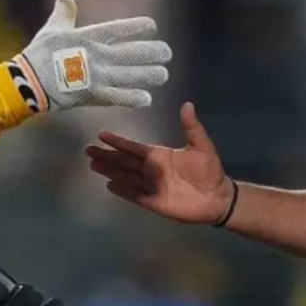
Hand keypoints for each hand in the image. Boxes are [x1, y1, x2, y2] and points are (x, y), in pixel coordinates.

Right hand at [18, 0, 171, 110]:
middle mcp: (97, 55)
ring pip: (131, 75)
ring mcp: (97, 76)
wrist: (27, 82)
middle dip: (152, 52)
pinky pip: (118, 97)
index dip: (138, 26)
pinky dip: (133, 98)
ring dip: (149, 75)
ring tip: (163, 75)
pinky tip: (148, 99)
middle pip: (132, 52)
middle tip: (167, 53)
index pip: (119, 29)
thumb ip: (64, 13)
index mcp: (89, 37)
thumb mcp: (52, 29)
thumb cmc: (39, 54)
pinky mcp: (93, 95)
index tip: (152, 25)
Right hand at [87, 102, 234, 223]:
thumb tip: (188, 104)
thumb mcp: (201, 145)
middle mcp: (151, 169)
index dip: (118, 142)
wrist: (217, 196)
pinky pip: (134, 194)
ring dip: (110, 171)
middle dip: (107, 156)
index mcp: (159, 155)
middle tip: (88, 151)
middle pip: (124, 161)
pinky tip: (110, 185)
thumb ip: (191, 126)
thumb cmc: (209, 170)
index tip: (102, 135)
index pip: (134, 147)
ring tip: (93, 165)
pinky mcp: (153, 201)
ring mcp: (151, 185)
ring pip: (126, 176)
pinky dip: (122, 190)